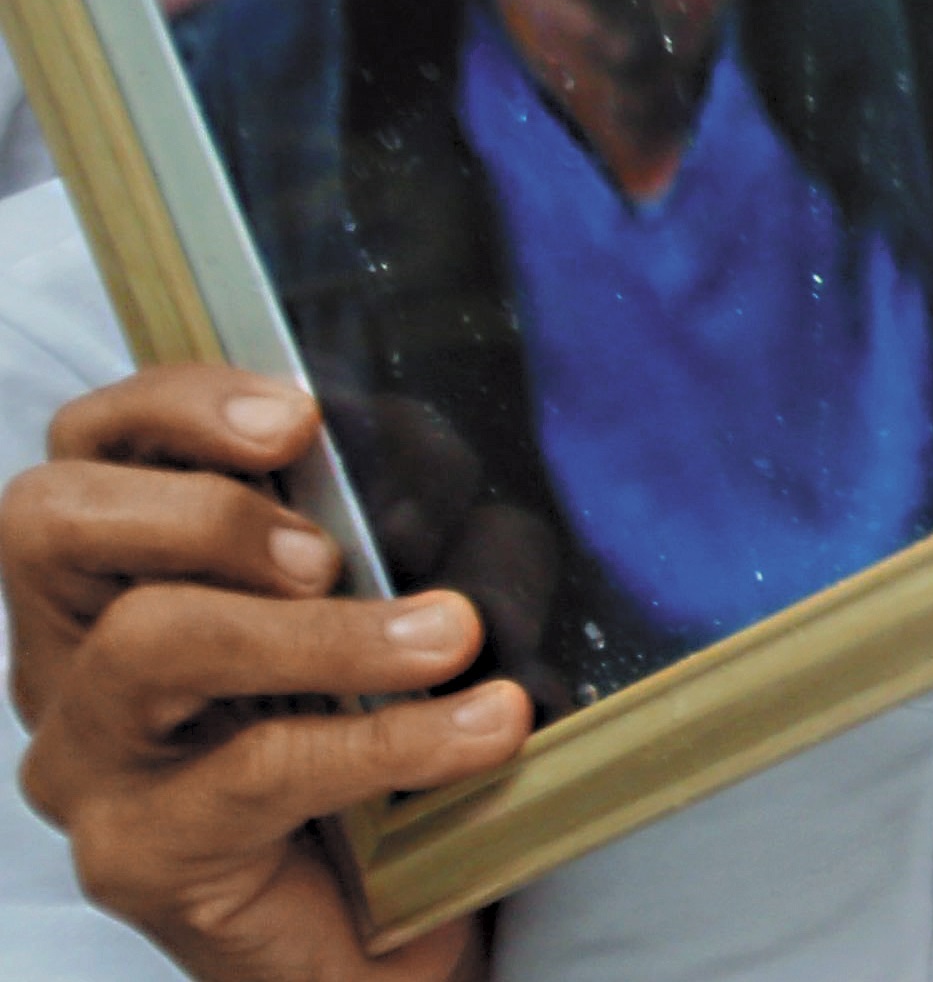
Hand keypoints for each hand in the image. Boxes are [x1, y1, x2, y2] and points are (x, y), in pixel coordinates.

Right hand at [4, 366, 531, 979]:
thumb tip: (431, 476)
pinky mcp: (138, 856)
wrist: (376, 922)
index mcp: (117, 570)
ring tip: (449, 635)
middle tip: (330, 550)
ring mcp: (89, 763)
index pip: (90, 445)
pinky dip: (390, 738)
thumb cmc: (378, 733)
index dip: (175, 405)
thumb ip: (398, 522)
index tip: (297, 417)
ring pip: (149, 643)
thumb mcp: (394, 595)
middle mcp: (71, 656)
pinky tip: (486, 725)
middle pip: (51, 526)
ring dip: (319, 630)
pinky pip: (256, 772)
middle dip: (201, 509)